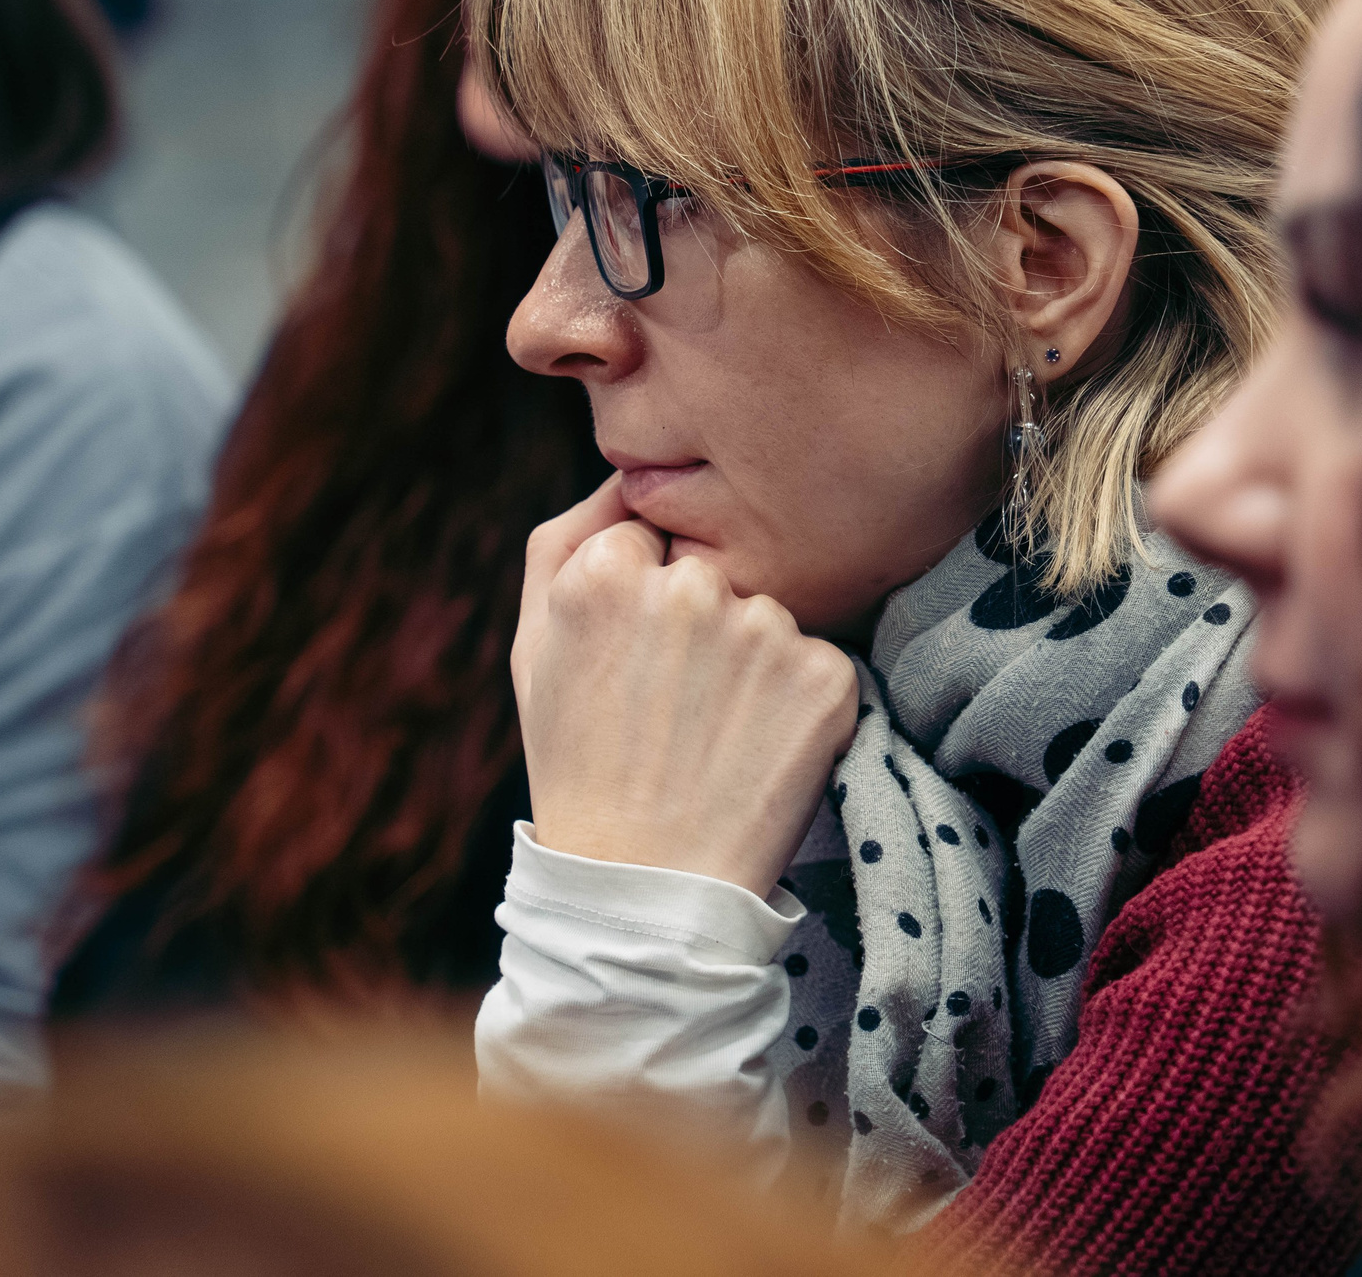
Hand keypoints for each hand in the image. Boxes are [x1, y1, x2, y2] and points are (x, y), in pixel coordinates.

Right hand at [512, 475, 861, 895]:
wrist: (647, 887)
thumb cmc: (579, 763)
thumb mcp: (532, 647)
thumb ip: (563, 541)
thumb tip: (625, 474)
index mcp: (605, 571)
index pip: (648, 537)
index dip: (642, 601)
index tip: (634, 665)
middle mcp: (689, 588)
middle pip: (712, 570)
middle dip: (699, 622)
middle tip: (673, 707)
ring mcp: (765, 631)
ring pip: (767, 614)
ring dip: (751, 661)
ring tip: (714, 736)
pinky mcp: (829, 677)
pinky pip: (819, 660)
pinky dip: (799, 700)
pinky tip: (758, 749)